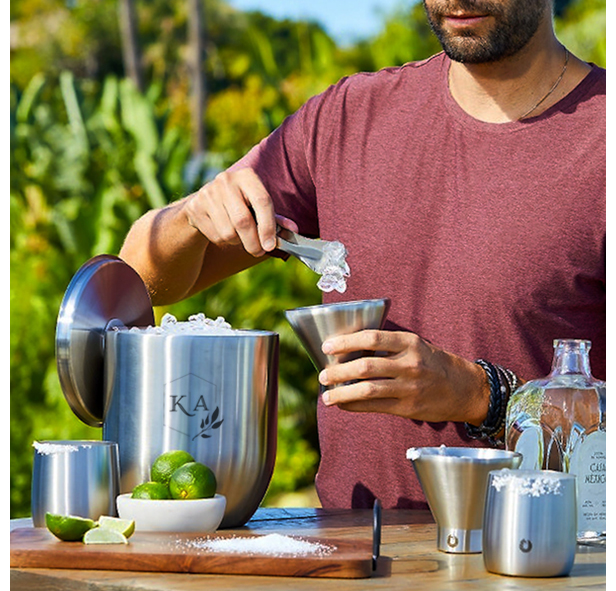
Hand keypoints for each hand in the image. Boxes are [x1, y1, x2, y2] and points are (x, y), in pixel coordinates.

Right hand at [185, 167, 297, 256]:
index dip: (268, 227)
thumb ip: (275, 219)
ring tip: (240, 237)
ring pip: (229, 232)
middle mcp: (226, 181)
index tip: (271, 245)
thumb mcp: (259, 207)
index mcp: (247, 177)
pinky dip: (224, 241)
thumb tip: (293, 230)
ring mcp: (208, 193)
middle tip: (259, 251)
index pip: (262, 202)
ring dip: (238, 242)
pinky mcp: (195, 207)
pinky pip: (215, 236)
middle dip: (253, 243)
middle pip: (243, 221)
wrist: (205, 202)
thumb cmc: (241, 205)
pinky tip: (224, 231)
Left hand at [318, 330, 488, 424]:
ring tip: (326, 395)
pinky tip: (342, 404)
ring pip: (367, 390)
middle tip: (321, 374)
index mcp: (409, 343)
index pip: (372, 338)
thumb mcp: (416, 345)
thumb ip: (388, 346)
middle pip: (365, 366)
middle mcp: (409, 364)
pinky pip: (375, 407)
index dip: (346, 342)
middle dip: (338, 371)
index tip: (327, 346)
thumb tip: (350, 350)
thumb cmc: (434, 363)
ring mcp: (409, 388)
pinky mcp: (408, 408)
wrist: (466, 388)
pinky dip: (354, 406)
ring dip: (342, 392)